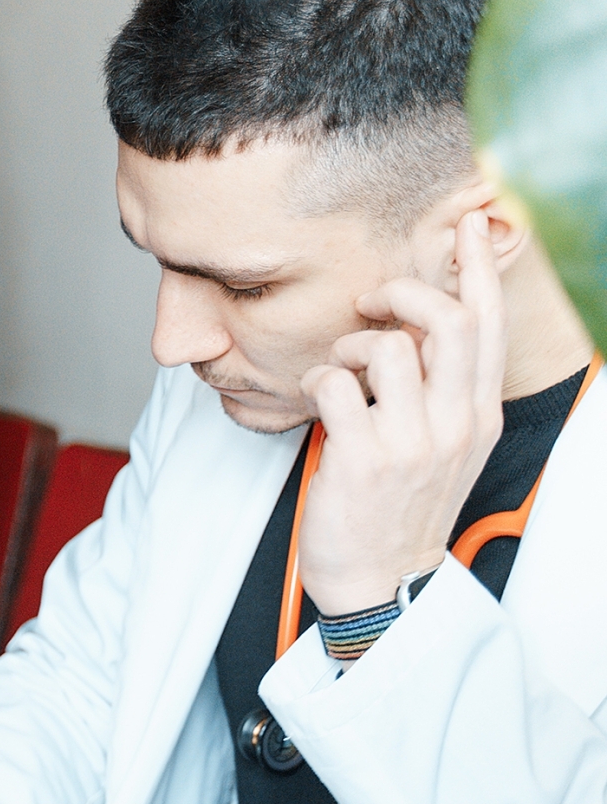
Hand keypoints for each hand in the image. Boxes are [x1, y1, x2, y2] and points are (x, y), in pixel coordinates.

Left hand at [295, 212, 507, 616]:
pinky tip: (314, 399)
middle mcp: (454, 423)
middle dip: (404, 292)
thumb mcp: (444, 445)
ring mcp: (411, 442)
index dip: (476, 269)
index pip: (489, 326)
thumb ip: (443, 390)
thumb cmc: (400, 504)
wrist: (381, 578)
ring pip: (387, 346)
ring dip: (349, 345)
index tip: (465, 225)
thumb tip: (419, 328)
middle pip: (448, 321)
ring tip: (339, 370)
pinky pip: (334, 384)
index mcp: (478, 413)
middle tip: (370, 300)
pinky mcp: (362, 458)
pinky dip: (316, 379)